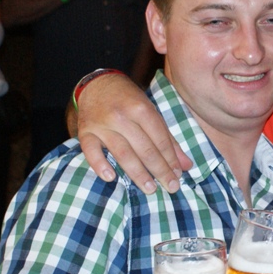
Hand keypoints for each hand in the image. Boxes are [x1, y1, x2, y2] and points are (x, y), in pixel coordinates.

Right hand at [78, 71, 192, 193]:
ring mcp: (102, 125)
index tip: (178, 176)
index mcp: (141, 108)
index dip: (170, 159)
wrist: (97, 84)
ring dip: (137, 173)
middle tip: (170, 187)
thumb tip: (187, 165)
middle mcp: (121, 116)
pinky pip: (91, 151)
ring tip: (150, 189)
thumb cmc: (128, 100)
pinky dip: (100, 165)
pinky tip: (110, 178)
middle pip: (144, 148)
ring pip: (122, 153)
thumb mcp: (151, 112)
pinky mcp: (85, 132)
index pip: (160, 139)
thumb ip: (168, 139)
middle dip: (159, 170)